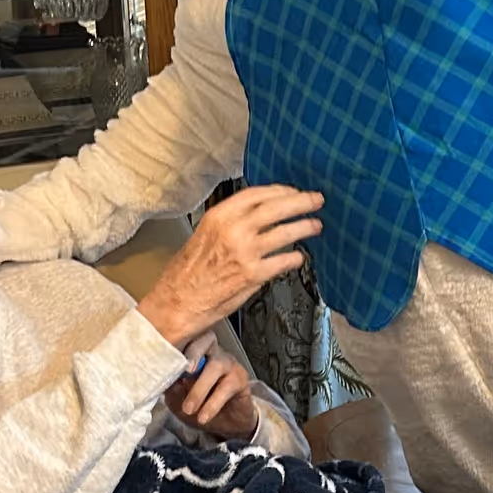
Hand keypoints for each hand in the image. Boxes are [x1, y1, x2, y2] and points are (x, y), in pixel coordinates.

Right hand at [137, 186, 322, 346]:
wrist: (176, 302)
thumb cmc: (186, 273)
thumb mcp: (203, 234)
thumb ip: (229, 222)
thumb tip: (256, 214)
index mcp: (219, 216)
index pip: (257, 194)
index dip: (280, 190)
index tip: (292, 191)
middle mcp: (233, 230)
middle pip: (276, 207)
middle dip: (301, 202)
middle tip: (315, 200)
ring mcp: (245, 252)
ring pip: (285, 232)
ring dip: (305, 227)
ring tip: (315, 226)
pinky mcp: (253, 275)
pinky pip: (283, 261)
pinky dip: (295, 258)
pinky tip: (299, 257)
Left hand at [164, 336, 259, 440]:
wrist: (226, 423)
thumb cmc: (200, 405)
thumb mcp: (178, 397)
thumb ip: (170, 385)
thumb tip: (159, 378)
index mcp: (195, 351)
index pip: (188, 336)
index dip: (179, 342)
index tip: (167, 356)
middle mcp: (213, 351)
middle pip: (207, 339)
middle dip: (194, 352)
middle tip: (184, 372)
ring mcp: (229, 364)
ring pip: (216, 365)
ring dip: (200, 388)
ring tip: (188, 409)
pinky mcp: (240, 380)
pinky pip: (227, 388)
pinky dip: (213, 404)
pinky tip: (203, 417)